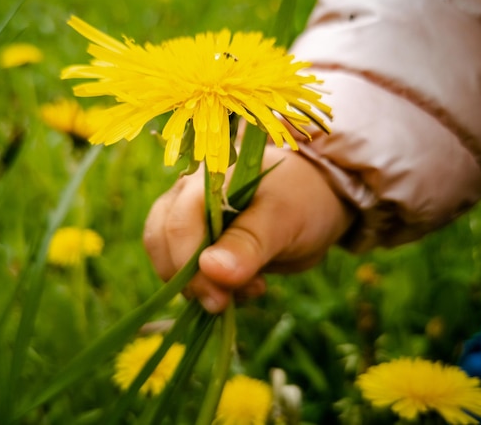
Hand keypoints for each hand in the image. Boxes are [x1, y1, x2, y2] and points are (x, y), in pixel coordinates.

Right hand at [143, 146, 354, 312]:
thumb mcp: (284, 220)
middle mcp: (188, 193)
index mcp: (208, 179)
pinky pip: (184, 268)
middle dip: (191, 280)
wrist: (319, 200)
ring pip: (167, 257)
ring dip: (199, 285)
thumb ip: (249, 243)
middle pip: (161, 240)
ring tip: (246, 289)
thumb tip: (210, 269)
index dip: (189, 267)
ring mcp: (189, 216)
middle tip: (228, 301)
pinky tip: (241, 287)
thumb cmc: (304, 200)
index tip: (219, 299)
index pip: (177, 225)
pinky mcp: (197, 238)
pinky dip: (206, 286)